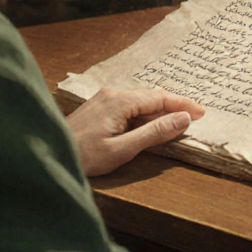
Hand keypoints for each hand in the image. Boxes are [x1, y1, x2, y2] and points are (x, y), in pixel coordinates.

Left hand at [65, 88, 204, 175]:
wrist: (48, 154)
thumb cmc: (83, 157)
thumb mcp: (122, 149)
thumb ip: (154, 133)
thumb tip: (183, 119)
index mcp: (120, 101)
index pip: (160, 98)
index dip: (183, 105)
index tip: (202, 112)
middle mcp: (112, 93)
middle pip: (151, 96)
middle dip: (175, 105)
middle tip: (196, 115)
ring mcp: (103, 98)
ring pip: (140, 100)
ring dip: (160, 109)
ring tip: (178, 119)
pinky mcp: (98, 107)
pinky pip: (129, 105)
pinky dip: (145, 112)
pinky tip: (150, 121)